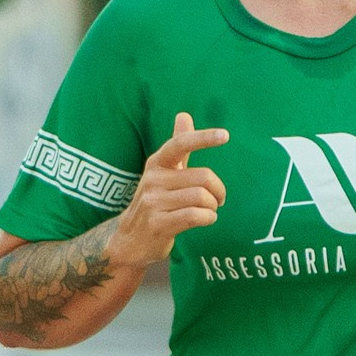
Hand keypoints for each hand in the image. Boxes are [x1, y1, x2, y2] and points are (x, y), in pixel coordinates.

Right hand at [109, 112, 229, 267]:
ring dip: (214, 206)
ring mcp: (153, 202)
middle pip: (203, 177)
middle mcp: (153, 180)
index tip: (225, 135)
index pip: (180, 144)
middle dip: (218, 190)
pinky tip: (206, 219)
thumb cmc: (154, 203)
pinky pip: (196, 216)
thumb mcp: (162, 173)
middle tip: (218, 199)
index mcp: (157, 163)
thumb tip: (184, 115)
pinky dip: (209, 218)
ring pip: (202, 197)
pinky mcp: (158, 224)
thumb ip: (178, 147)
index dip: (203, 138)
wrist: (129, 240)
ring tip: (209, 211)